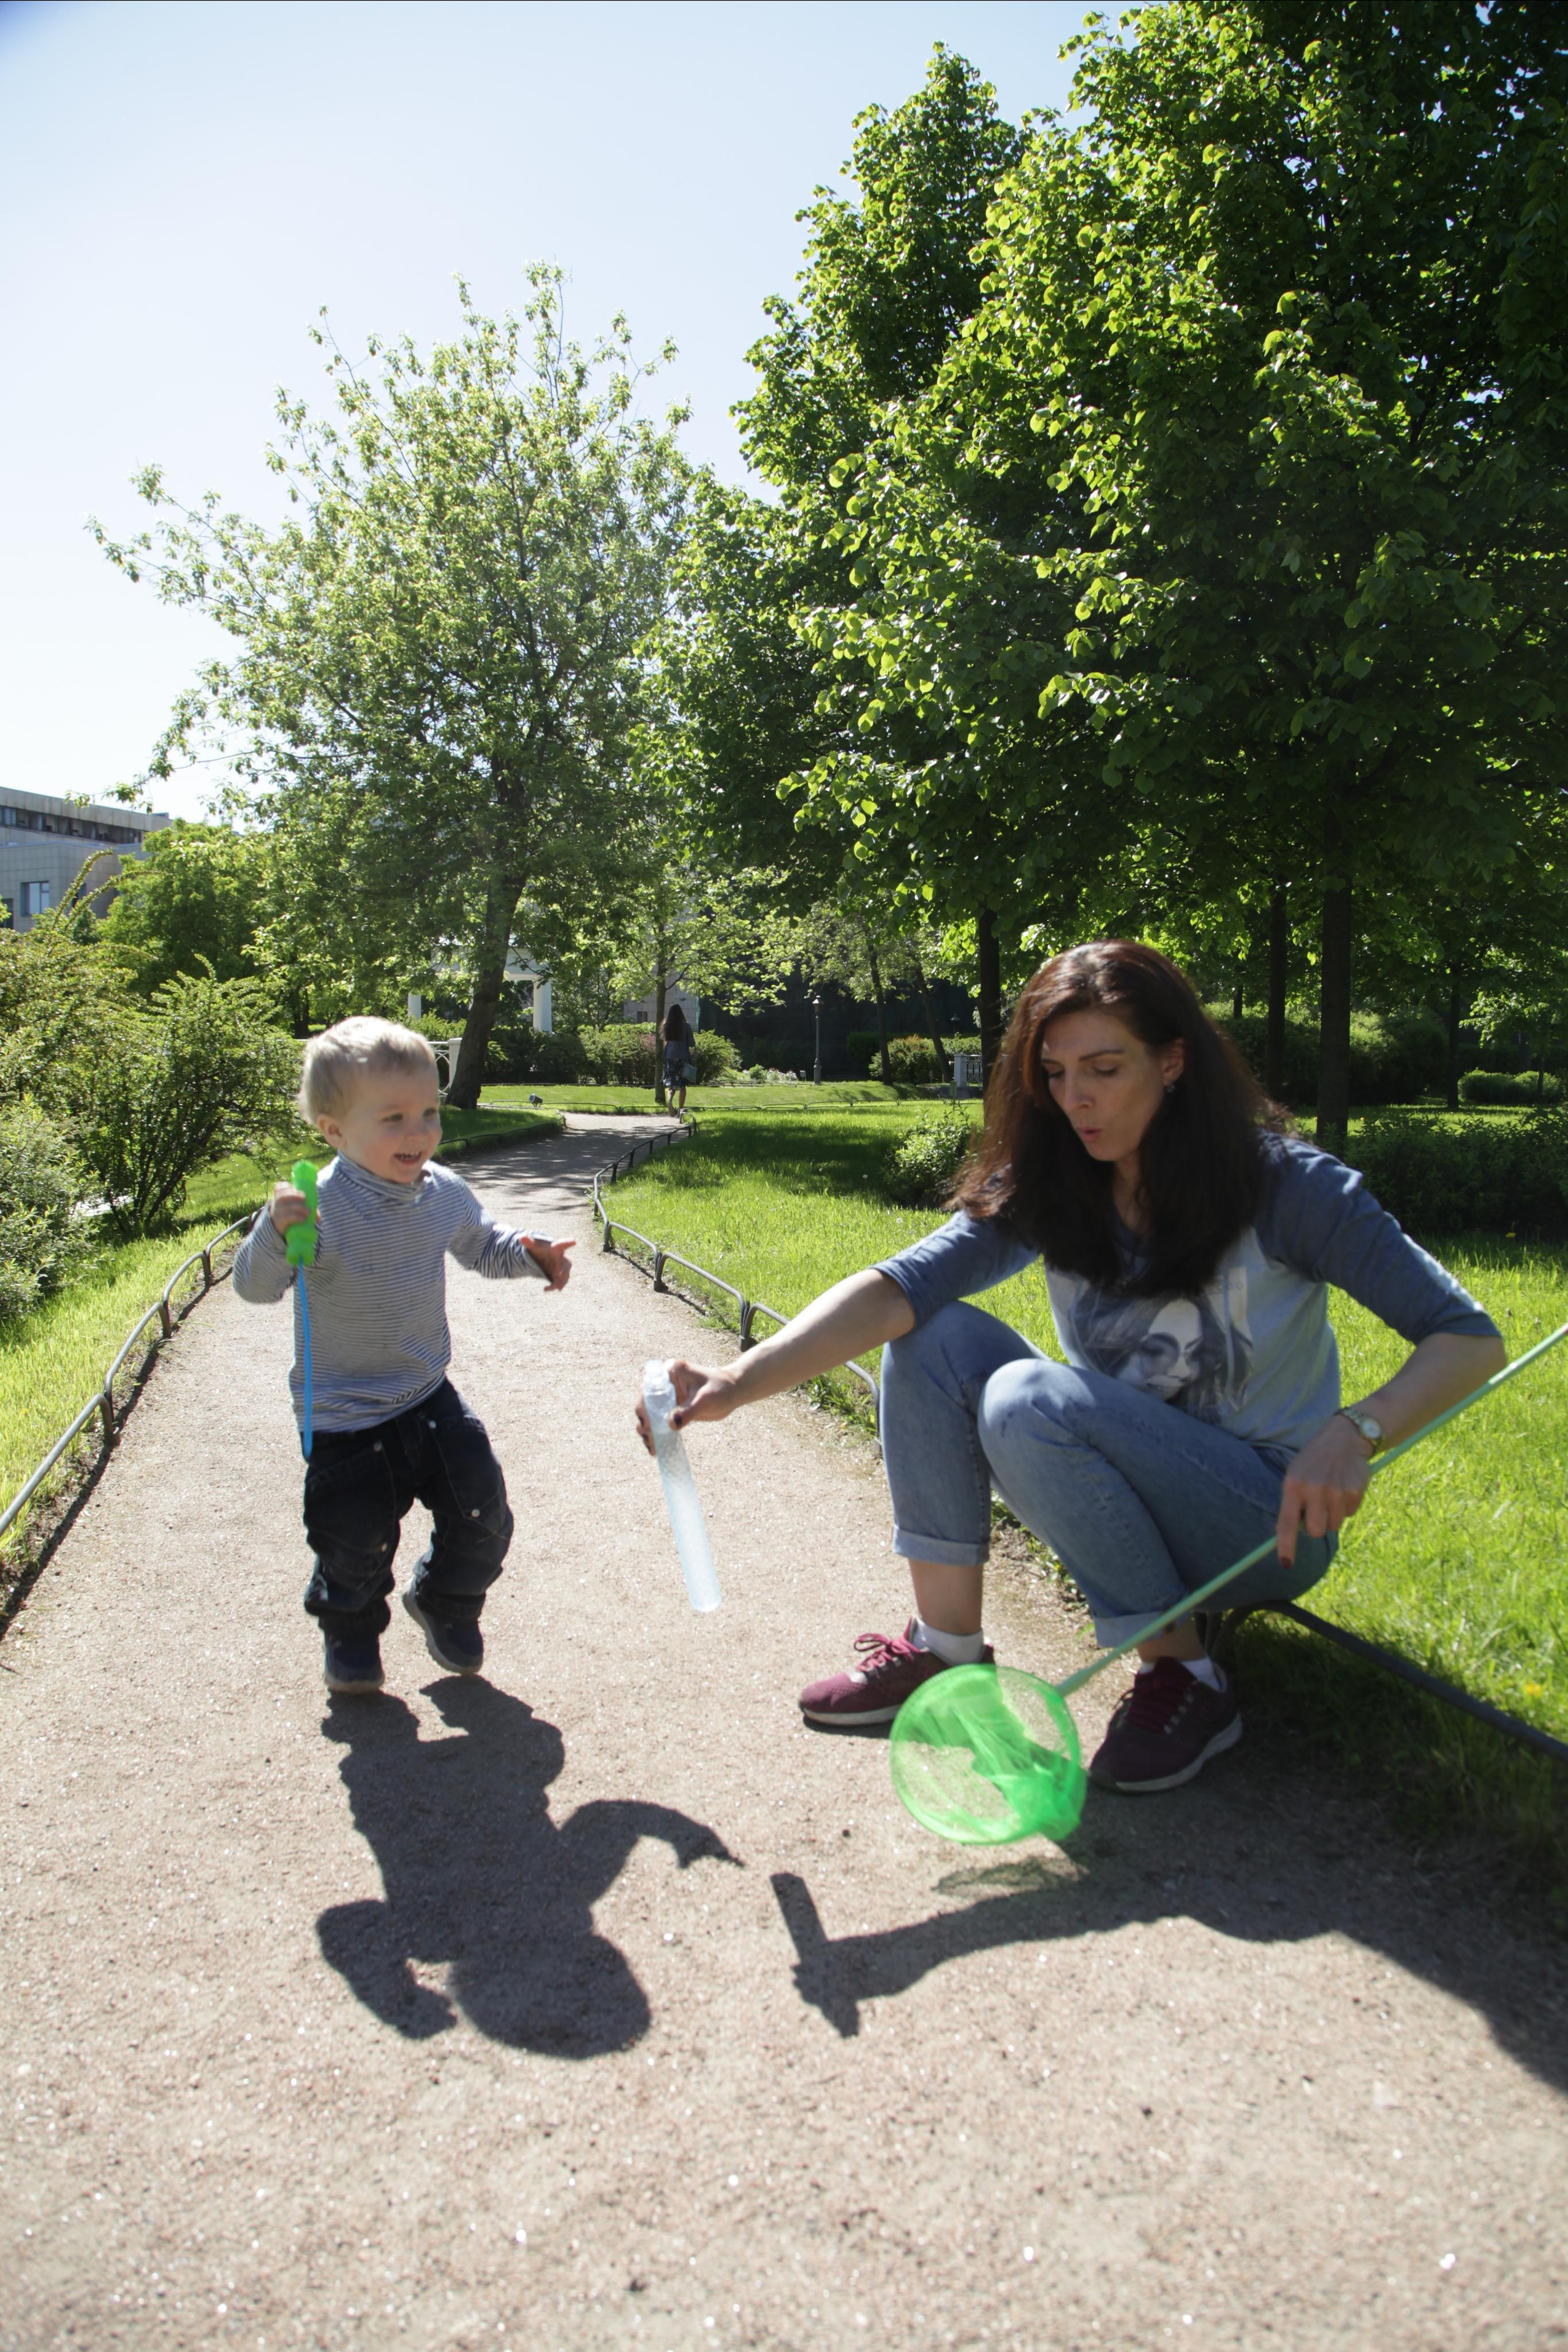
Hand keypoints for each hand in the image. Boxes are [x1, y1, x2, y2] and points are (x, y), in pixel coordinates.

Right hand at [268, 1180, 309, 1236]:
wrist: (281, 1229)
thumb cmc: (290, 1214)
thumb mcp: (296, 1208)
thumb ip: (307, 1208)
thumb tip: (318, 1217)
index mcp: (280, 1196)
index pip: (278, 1187)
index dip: (286, 1186)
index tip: (295, 1188)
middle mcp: (276, 1204)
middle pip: (282, 1197)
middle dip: (294, 1196)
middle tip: (304, 1198)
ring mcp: (277, 1213)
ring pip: (286, 1207)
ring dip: (299, 1208)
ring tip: (308, 1211)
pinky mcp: (279, 1223)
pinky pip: (287, 1218)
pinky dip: (297, 1217)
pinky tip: (304, 1219)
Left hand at [525, 1236, 575, 1291]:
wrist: (541, 1257)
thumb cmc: (539, 1249)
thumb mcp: (533, 1246)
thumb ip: (528, 1242)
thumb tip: (521, 1237)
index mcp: (556, 1248)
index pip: (562, 1245)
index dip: (568, 1242)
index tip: (574, 1241)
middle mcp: (561, 1259)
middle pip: (567, 1264)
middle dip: (565, 1270)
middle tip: (560, 1274)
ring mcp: (560, 1268)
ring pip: (565, 1276)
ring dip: (562, 1282)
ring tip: (558, 1287)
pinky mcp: (557, 1276)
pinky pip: (558, 1282)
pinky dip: (554, 1286)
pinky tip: (545, 1289)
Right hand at [635, 1358, 740, 1454]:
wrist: (733, 1391)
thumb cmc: (721, 1388)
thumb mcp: (705, 1399)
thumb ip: (689, 1411)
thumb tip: (671, 1425)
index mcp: (670, 1372)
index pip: (649, 1388)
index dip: (643, 1406)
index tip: (647, 1423)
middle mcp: (665, 1383)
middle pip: (645, 1402)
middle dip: (644, 1421)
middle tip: (648, 1437)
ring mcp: (668, 1396)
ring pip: (650, 1414)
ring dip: (648, 1430)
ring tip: (651, 1446)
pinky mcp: (672, 1408)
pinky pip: (660, 1421)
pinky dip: (657, 1433)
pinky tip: (656, 1447)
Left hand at [1275, 1416, 1373, 1565]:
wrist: (1343, 1439)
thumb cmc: (1313, 1462)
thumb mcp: (1295, 1476)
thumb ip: (1293, 1503)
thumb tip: (1291, 1533)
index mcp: (1293, 1486)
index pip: (1287, 1523)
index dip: (1286, 1546)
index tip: (1286, 1564)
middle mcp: (1313, 1489)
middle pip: (1315, 1531)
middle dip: (1317, 1526)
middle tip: (1319, 1509)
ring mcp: (1335, 1491)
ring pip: (1334, 1525)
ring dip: (1333, 1515)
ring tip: (1332, 1492)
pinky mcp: (1354, 1491)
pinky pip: (1349, 1514)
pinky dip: (1347, 1506)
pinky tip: (1344, 1487)